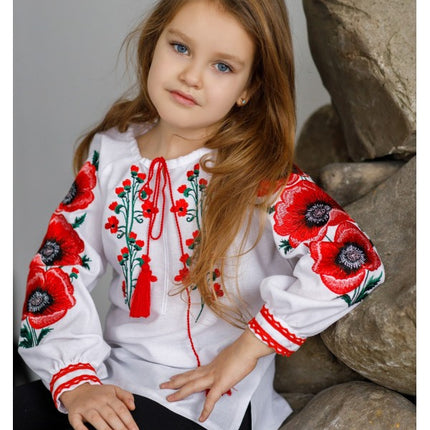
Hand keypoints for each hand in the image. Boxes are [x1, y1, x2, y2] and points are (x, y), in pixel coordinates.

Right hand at [60, 383, 138, 429]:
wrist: (78, 389)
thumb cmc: (98, 393)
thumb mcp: (114, 389)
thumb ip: (126, 396)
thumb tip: (133, 407)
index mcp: (108, 396)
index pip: (121, 409)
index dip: (129, 421)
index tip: (134, 429)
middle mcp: (98, 402)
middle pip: (110, 416)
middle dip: (120, 428)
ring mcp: (86, 408)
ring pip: (96, 420)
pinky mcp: (74, 414)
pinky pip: (78, 424)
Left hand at [159, 328, 273, 421]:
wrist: (247, 348)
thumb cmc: (243, 350)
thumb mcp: (232, 356)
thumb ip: (227, 364)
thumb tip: (229, 366)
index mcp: (213, 364)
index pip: (195, 371)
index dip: (184, 374)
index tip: (174, 376)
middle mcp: (210, 370)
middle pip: (189, 377)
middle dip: (175, 381)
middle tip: (164, 385)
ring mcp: (214, 377)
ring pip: (192, 386)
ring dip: (180, 392)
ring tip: (169, 398)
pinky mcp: (220, 384)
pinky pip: (211, 399)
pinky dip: (206, 410)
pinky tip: (201, 418)